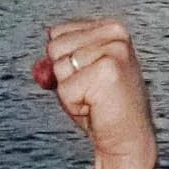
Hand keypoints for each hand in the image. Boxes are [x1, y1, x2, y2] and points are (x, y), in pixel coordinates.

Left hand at [32, 19, 157, 168]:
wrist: (128, 139)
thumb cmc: (103, 108)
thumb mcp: (76, 76)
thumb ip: (55, 62)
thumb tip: (40, 67)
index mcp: (109, 28)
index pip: (56, 33)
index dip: (63, 62)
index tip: (88, 78)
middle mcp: (114, 34)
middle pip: (54, 46)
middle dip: (64, 76)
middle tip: (91, 92)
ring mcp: (113, 51)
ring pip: (58, 66)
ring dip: (68, 90)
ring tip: (93, 98)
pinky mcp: (107, 71)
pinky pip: (64, 87)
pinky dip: (73, 104)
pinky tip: (95, 108)